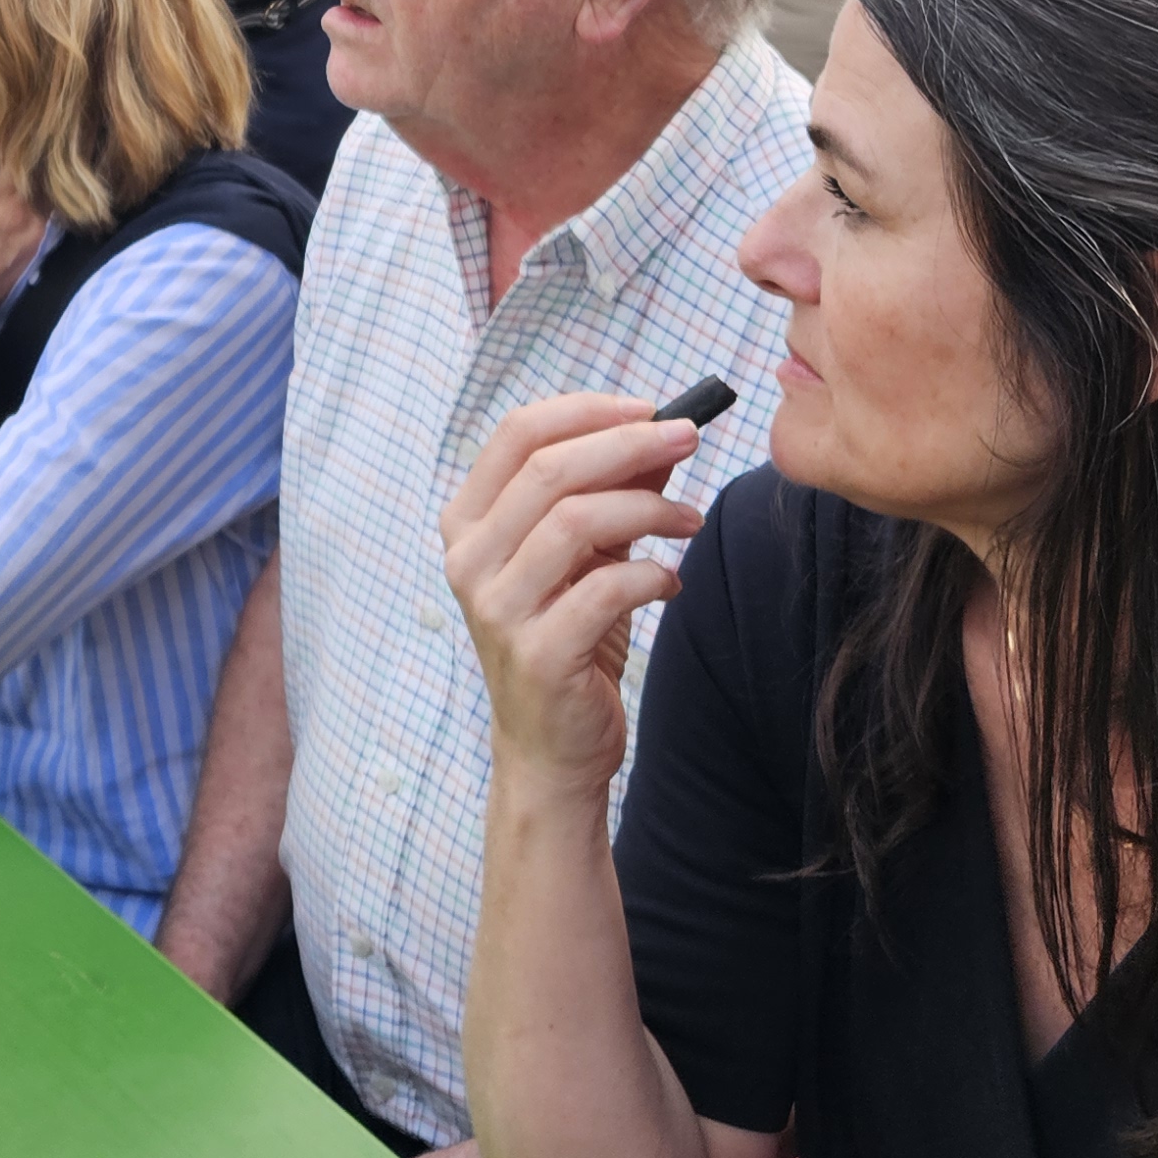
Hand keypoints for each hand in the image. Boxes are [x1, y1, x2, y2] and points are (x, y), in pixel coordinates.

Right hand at [441, 393, 709, 798]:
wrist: (550, 750)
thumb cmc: (567, 638)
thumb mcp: (586, 555)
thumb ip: (611, 492)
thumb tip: (662, 432)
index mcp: (468, 522)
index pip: (516, 433)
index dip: (586, 410)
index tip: (649, 407)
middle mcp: (468, 559)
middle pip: (548, 467)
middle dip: (629, 443)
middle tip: (689, 438)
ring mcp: (496, 607)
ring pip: (573, 519)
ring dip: (647, 507)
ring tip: (689, 519)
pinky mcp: (536, 653)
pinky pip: (604, 589)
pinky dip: (650, 574)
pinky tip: (671, 581)